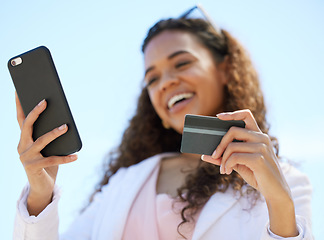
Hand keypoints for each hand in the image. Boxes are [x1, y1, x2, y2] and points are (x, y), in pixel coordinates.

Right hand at [15, 92, 76, 214]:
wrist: (42, 187)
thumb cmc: (47, 163)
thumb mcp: (48, 148)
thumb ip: (50, 136)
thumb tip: (64, 122)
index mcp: (24, 139)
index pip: (21, 119)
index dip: (19, 105)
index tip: (19, 90)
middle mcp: (22, 147)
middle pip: (27, 126)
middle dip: (36, 112)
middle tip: (45, 102)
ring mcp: (26, 158)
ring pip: (41, 141)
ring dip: (54, 133)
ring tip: (66, 127)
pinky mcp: (33, 168)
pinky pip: (52, 160)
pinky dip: (65, 158)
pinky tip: (76, 156)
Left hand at [201, 109, 297, 236]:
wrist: (276, 192)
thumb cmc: (258, 175)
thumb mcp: (239, 164)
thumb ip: (224, 158)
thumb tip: (205, 155)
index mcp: (258, 136)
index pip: (246, 115)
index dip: (232, 114)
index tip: (218, 117)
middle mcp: (261, 138)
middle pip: (233, 130)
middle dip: (220, 144)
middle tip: (214, 156)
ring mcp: (262, 147)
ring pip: (232, 146)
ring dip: (223, 160)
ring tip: (223, 169)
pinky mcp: (259, 158)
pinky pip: (234, 157)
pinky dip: (227, 165)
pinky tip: (227, 172)